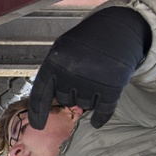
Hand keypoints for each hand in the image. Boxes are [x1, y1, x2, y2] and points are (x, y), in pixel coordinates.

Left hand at [28, 6, 150, 129]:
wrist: (117, 28)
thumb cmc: (84, 42)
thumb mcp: (61, 50)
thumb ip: (52, 74)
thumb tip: (45, 105)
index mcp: (54, 62)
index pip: (40, 95)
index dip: (38, 113)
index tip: (38, 126)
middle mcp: (71, 73)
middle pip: (64, 100)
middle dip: (70, 93)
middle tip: (81, 77)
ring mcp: (92, 81)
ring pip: (83, 105)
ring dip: (87, 97)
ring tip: (94, 78)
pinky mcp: (112, 86)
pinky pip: (103, 111)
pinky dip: (100, 118)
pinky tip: (96, 122)